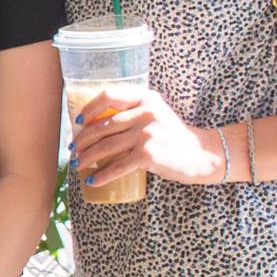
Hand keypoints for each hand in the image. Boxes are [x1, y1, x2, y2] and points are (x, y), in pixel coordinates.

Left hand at [70, 86, 224, 189]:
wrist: (202, 154)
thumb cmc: (172, 135)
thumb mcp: (155, 114)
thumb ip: (132, 113)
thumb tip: (93, 124)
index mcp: (145, 98)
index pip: (109, 96)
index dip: (89, 108)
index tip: (78, 121)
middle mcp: (146, 112)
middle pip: (103, 125)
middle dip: (83, 140)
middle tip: (73, 149)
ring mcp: (147, 133)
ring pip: (106, 146)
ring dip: (88, 157)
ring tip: (78, 164)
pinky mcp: (149, 154)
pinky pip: (118, 165)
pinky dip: (103, 174)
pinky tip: (92, 180)